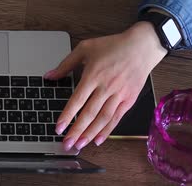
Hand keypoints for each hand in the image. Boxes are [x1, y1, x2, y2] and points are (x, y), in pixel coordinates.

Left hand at [45, 21, 166, 150]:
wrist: (142, 46)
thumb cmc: (113, 46)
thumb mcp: (85, 48)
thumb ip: (65, 65)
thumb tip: (49, 76)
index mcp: (93, 75)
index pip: (77, 100)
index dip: (67, 116)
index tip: (58, 127)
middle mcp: (106, 87)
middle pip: (89, 114)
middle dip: (76, 131)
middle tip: (67, 144)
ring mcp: (119, 95)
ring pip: (103, 119)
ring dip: (90, 134)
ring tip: (79, 145)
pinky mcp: (129, 99)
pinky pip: (116, 118)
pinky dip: (107, 130)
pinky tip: (98, 139)